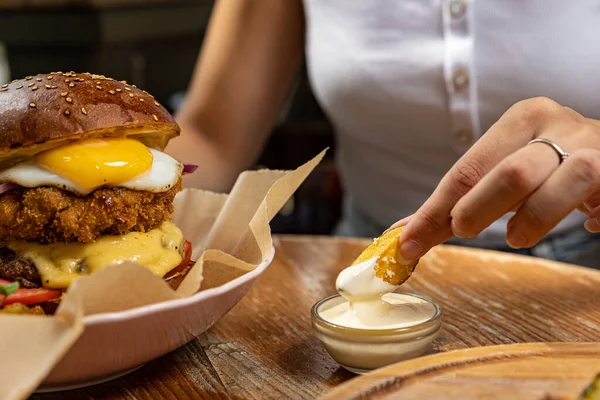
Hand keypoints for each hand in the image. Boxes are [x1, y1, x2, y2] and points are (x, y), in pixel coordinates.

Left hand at [393, 97, 599, 259]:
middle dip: (478, 209)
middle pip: (510, 173)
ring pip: (566, 180)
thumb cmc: (553, 162)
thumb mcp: (507, 168)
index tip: (408, 242)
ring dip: (535, 218)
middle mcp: (558, 125)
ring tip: (517, 237)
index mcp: (522, 119)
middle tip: (463, 231)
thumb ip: (465, 197)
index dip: (435, 210)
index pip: (468, 169)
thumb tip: (408, 234)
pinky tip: (591, 222)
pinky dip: (596, 216)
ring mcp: (596, 146)